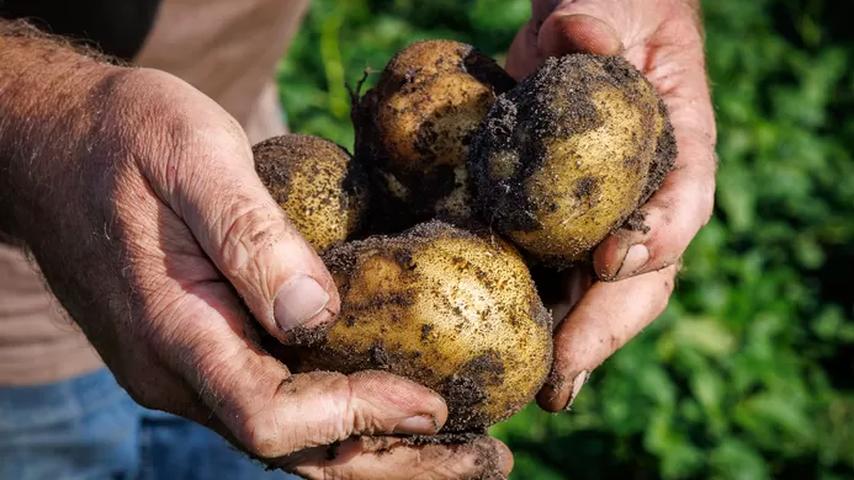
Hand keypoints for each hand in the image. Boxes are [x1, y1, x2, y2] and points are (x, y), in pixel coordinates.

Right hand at [0, 33, 510, 477]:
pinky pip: (283, 401)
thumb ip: (249, 238)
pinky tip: (401, 400)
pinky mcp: (207, 351)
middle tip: (486, 461)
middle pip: (295, 451)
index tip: (434, 405)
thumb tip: (319, 317)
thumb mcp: (191, 157)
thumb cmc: (121, 137)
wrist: (55, 143)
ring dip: (380, 447)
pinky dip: (349, 413)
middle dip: (392, 461)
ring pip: (294, 439)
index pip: (271, 416)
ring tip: (465, 446)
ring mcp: (193, 368)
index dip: (357, 417)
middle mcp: (181, 372)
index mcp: (174, 331)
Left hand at [506, 0, 716, 409]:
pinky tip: (508, 347)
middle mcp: (646, 195)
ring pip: (598, 292)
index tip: (614, 261)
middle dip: (604, 327)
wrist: (581, 24)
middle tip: (563, 374)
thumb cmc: (611, 10)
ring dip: (570, 344)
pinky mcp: (559, 221)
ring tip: (539, 390)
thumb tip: (579, 37)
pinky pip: (553, 273)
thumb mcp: (608, 5)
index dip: (657, 236)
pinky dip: (534, 311)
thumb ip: (598, 18)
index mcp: (678, 146)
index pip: (683, 201)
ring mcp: (604, 215)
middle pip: (642, 273)